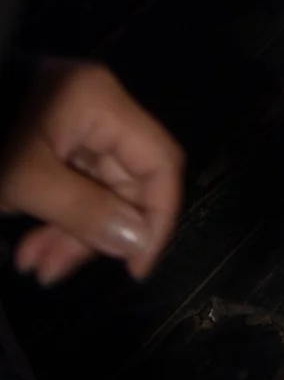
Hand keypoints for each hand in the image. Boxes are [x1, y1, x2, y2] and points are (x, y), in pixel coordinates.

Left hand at [1, 59, 181, 286]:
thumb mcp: (27, 182)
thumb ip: (85, 211)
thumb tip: (138, 243)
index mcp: (105, 106)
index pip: (160, 161)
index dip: (158, 216)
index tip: (136, 267)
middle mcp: (103, 114)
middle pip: (125, 183)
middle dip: (95, 234)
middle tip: (54, 273)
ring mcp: (80, 129)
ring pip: (98, 192)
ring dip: (70, 235)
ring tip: (34, 269)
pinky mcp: (60, 143)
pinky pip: (75, 186)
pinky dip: (58, 220)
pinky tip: (31, 252)